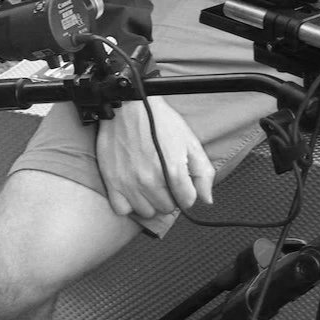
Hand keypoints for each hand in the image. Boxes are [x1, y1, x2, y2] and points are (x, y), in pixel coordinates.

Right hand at [96, 95, 215, 219]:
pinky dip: (129, 203)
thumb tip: (207, 200)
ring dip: (150, 201)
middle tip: (164, 177)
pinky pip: (123, 210)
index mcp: (174, 171)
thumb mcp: (190, 141)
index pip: (188, 202)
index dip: (187, 191)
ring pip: (147, 212)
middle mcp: (151, 181)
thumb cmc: (161, 121)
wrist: (129, 107)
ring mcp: (130, 184)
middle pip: (167, 208)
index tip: (181, 181)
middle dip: (169, 195)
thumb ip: (203, 173)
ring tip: (149, 182)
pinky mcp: (112, 183)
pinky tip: (133, 187)